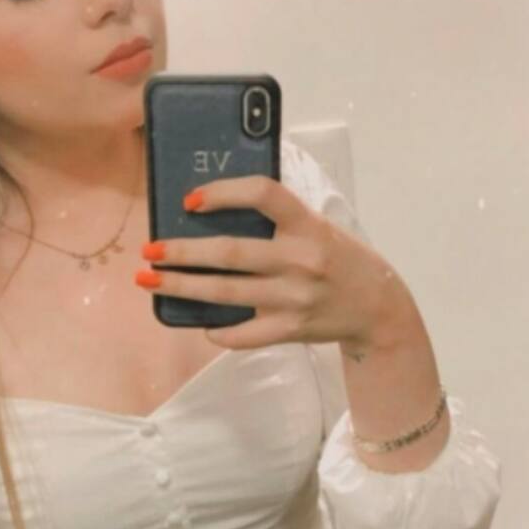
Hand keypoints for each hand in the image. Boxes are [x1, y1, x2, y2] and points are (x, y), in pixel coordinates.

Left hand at [136, 175, 410, 353]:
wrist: (378, 308)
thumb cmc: (339, 258)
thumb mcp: (318, 226)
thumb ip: (278, 218)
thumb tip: (214, 208)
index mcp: (308, 225)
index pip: (263, 195)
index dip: (223, 193)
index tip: (189, 200)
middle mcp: (301, 260)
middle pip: (230, 253)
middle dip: (182, 252)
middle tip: (150, 250)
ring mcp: (294, 299)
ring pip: (226, 294)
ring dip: (182, 288)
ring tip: (150, 281)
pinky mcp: (291, 329)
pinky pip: (244, 335)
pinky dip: (217, 331)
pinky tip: (196, 323)